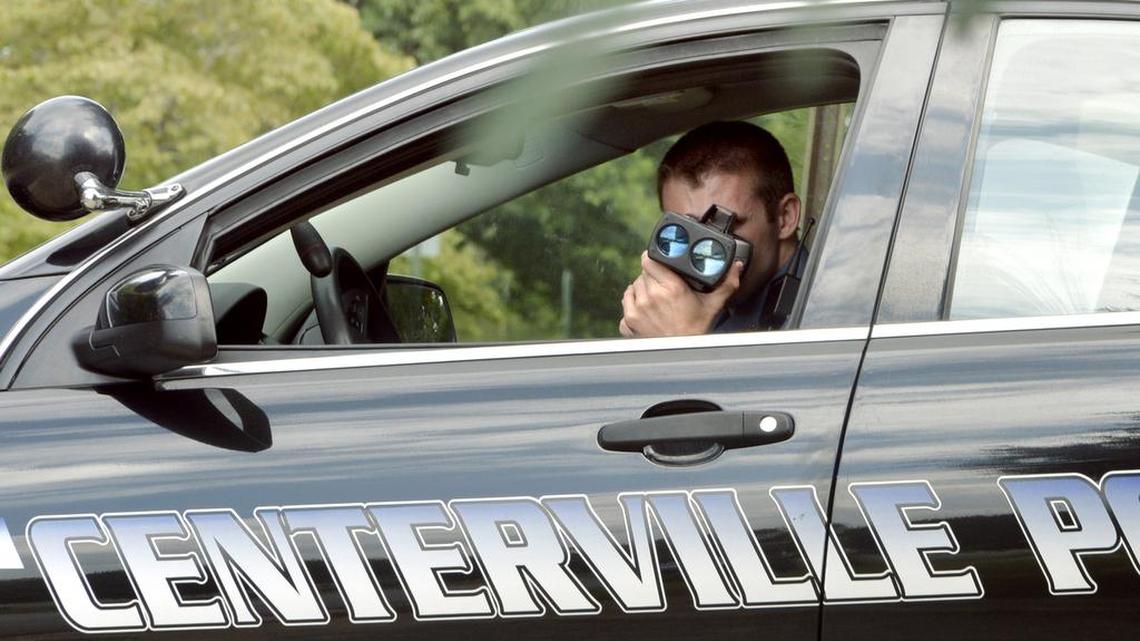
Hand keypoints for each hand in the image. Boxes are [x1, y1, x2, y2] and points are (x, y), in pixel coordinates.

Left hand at [619, 252, 742, 336]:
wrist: (682, 355)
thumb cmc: (697, 331)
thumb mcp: (713, 306)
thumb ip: (726, 284)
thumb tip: (737, 266)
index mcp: (671, 288)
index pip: (649, 260)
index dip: (653, 258)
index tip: (658, 262)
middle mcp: (651, 296)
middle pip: (643, 273)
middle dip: (652, 276)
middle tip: (664, 285)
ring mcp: (637, 309)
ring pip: (634, 286)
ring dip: (642, 289)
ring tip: (656, 299)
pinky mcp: (628, 320)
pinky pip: (626, 302)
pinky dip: (634, 303)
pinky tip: (647, 309)